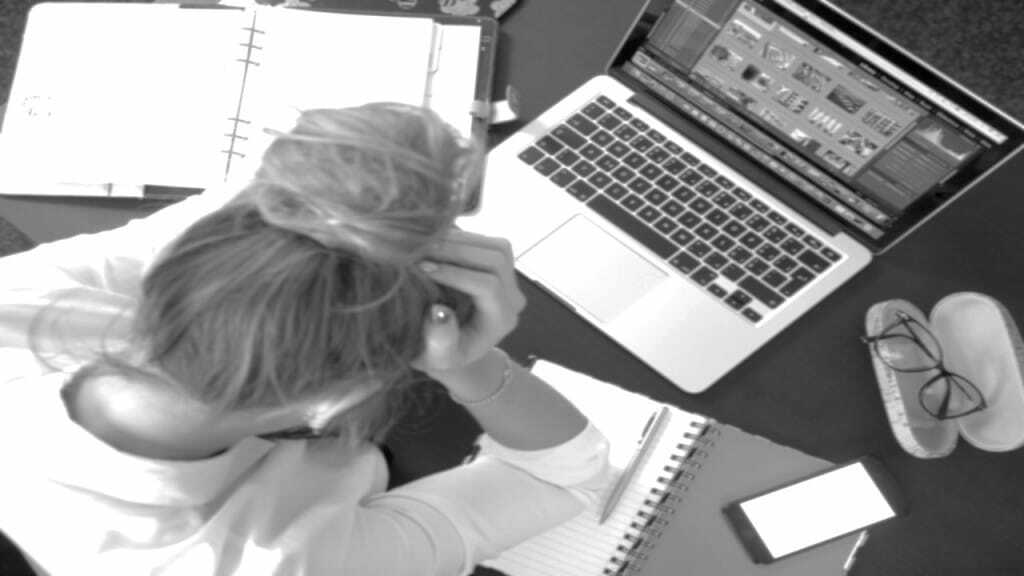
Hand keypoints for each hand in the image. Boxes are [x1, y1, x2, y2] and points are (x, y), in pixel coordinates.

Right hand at [412, 230, 525, 377]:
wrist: (448, 346)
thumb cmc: (438, 353)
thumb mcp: (436, 356)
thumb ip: (440, 339)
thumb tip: (439, 313)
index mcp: (501, 320)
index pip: (488, 287)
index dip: (456, 274)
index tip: (422, 268)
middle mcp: (512, 297)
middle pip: (497, 259)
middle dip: (457, 250)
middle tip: (420, 249)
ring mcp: (509, 279)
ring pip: (496, 246)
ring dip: (460, 240)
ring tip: (424, 242)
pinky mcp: (498, 264)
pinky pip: (486, 241)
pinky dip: (460, 237)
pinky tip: (432, 240)